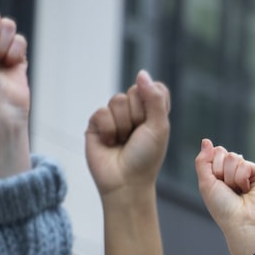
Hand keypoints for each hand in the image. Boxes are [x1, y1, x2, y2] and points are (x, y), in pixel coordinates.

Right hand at [85, 71, 170, 199]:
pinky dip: (108, 129)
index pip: (154, 87)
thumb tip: (141, 73)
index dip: (153, 102)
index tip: (153, 122)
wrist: (125, 182)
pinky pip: (101, 112)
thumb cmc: (146, 157)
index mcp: (153, 111)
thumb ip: (154, 98)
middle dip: (138, 116)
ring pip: (117, 100)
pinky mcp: (96, 124)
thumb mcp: (158, 127)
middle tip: (137, 136)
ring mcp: (115, 116)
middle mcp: (134, 111)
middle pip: (135, 91)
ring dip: (123, 125)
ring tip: (123, 141)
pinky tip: (110, 143)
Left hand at [195, 140, 254, 254]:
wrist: (241, 221)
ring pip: (234, 157)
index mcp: (220, 173)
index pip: (214, 153)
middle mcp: (233, 170)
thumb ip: (203, 161)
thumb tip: (206, 141)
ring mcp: (247, 171)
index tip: (216, 184)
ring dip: (231, 177)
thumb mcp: (205, 183)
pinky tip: (247, 189)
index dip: (212, 167)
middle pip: (223, 152)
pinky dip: (242, 178)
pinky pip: (245, 164)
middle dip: (220, 171)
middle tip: (227, 188)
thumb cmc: (223, 208)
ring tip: (238, 191)